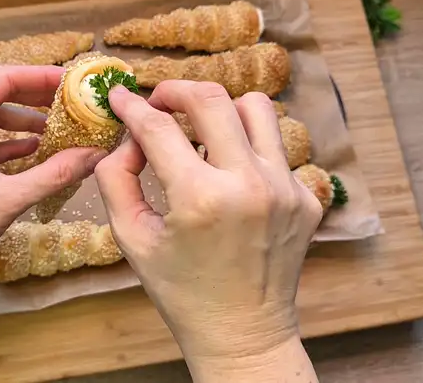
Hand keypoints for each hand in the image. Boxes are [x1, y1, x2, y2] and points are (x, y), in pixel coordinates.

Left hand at [0, 65, 106, 264]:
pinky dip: (2, 144)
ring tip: (58, 130)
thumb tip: (95, 155)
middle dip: (33, 101)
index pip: (0, 80)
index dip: (40, 78)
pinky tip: (32, 151)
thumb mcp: (6, 200)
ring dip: (20, 124)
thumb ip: (53, 173)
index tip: (72, 83)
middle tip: (72, 104)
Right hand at [95, 82, 321, 366]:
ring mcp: (286, 188)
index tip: (120, 96)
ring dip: (222, 110)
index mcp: (201, 199)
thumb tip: (127, 137)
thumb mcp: (132, 239)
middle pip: (213, 99)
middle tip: (159, 101)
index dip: (132, 105)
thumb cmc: (181, 291)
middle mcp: (250, 184)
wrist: (243, 332)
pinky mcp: (306, 197)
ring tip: (201, 130)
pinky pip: (274, 147)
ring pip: (257, 108)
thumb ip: (116, 179)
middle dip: (176, 90)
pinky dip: (247, 148)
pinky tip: (230, 174)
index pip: (158, 127)